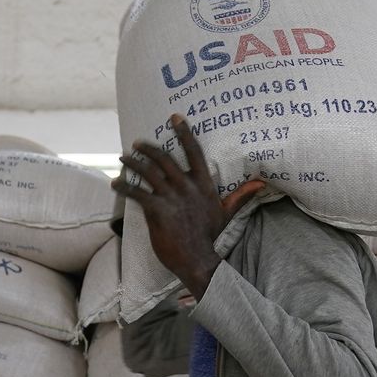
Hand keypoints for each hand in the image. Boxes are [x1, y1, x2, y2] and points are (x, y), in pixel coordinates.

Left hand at [111, 115, 267, 297]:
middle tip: (138, 143)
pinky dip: (124, 186)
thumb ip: (241, 195)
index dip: (184, 133)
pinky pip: (136, 193)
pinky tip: (115, 183)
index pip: (194, 152)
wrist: (198, 259)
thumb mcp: (227, 213)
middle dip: (148, 148)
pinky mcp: (157, 210)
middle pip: (164, 158)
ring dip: (133, 163)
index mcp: (203, 184)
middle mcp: (187, 187)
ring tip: (124, 157)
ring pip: (148, 172)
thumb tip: (261, 183)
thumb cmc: (211, 236)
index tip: (175, 117)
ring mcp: (171, 198)